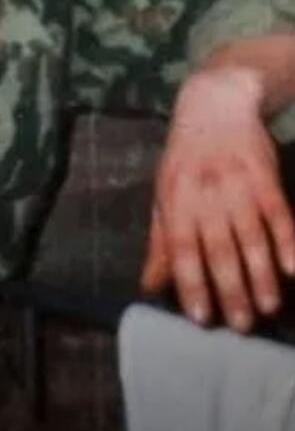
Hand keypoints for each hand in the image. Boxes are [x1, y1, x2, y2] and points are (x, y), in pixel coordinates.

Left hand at [140, 69, 294, 331]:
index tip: (201, 317)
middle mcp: (206, 196)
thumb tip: (148, 287)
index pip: (182, 251)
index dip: (191, 284)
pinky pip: (279, 212)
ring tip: (269, 306)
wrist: (214, 106)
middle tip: (243, 325)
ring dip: (262, 275)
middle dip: (231, 290)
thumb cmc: (184, 159)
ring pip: (252, 237)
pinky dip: (287, 241)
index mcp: (176, 203)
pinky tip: (293, 268)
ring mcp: (237, 185)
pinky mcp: (265, 176)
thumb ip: (159, 243)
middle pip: (220, 249)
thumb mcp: (163, 196)